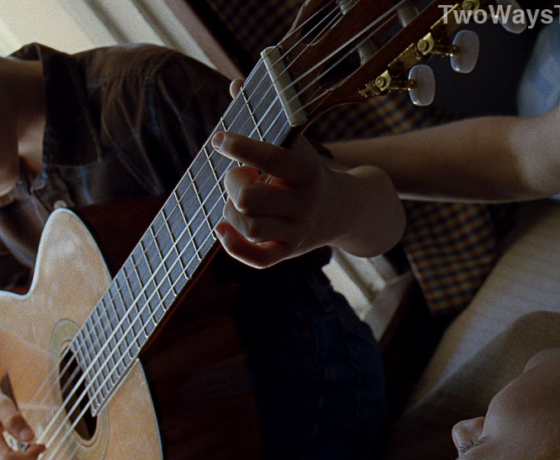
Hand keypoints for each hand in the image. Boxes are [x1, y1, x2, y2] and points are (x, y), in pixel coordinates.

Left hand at [212, 132, 350, 267]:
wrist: (340, 208)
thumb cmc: (305, 172)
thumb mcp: (298, 148)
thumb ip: (272, 132)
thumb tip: (233, 99)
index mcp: (307, 172)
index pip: (272, 158)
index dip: (239, 147)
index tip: (219, 140)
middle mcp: (304, 204)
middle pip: (250, 199)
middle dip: (233, 183)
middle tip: (241, 175)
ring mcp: (297, 231)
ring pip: (249, 228)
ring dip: (231, 211)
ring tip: (238, 200)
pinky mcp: (288, 250)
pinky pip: (258, 259)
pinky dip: (234, 246)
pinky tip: (222, 228)